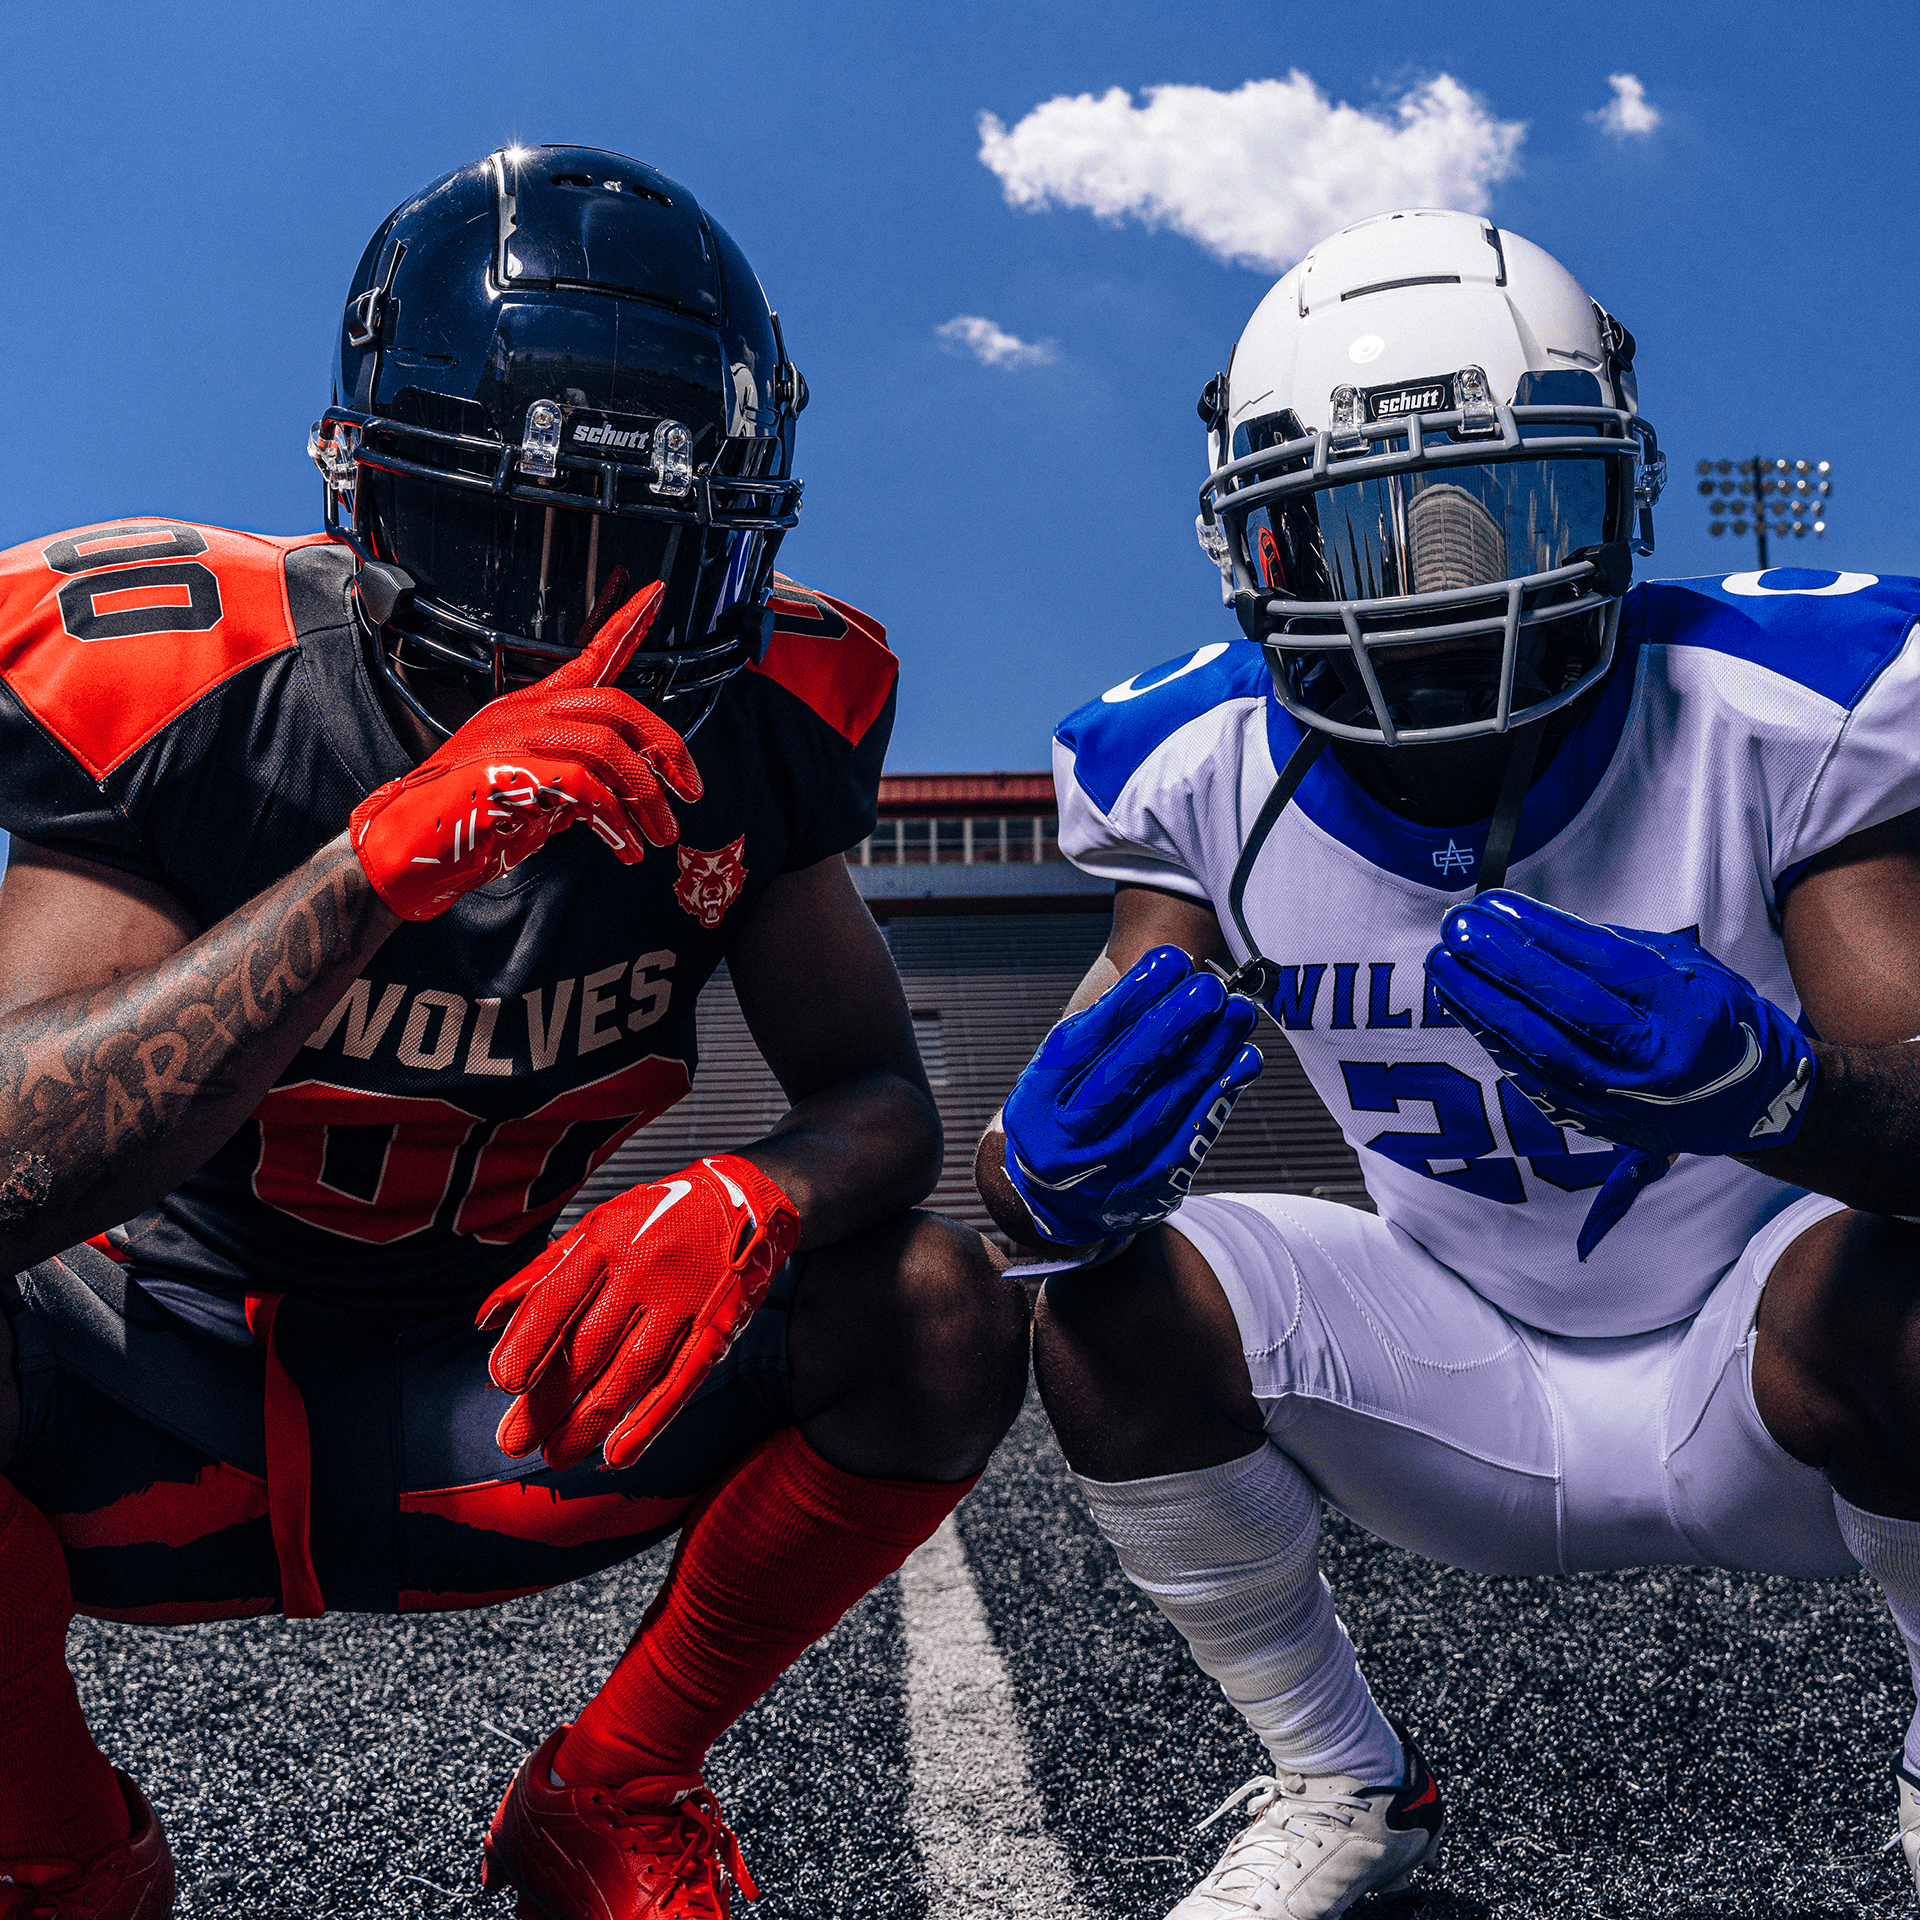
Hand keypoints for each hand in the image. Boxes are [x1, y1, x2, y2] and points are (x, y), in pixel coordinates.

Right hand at [349, 581, 702, 920]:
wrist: (408, 847)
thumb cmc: (468, 821)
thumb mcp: (537, 793)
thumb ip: (577, 779)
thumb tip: (625, 792)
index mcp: (532, 709)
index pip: (588, 655)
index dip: (625, 623)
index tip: (656, 592)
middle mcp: (526, 714)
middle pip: (617, 707)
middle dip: (666, 749)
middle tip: (690, 791)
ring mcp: (515, 741)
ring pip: (609, 748)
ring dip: (646, 798)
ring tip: (659, 836)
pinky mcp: (511, 773)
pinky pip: (586, 788)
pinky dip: (614, 822)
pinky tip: (623, 849)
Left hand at [477, 1155, 799, 1471]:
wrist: (749, 1196)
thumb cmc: (663, 1213)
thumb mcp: (600, 1224)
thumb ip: (543, 1272)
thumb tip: (486, 1320)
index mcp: (608, 1240)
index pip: (558, 1297)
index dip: (528, 1343)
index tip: (504, 1382)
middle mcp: (646, 1268)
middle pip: (588, 1347)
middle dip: (547, 1401)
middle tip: (516, 1441)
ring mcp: (687, 1299)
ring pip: (631, 1372)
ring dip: (589, 1421)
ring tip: (556, 1454)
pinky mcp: (720, 1325)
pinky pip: (682, 1379)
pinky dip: (651, 1420)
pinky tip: (620, 1451)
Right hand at [1001, 945, 1262, 1245]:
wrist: (1060, 1206)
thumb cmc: (1067, 1118)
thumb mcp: (1059, 1078)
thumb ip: (1097, 1035)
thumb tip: (1161, 974)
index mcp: (1035, 1104)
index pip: (1082, 1044)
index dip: (1128, 999)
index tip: (1170, 960)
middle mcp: (1064, 1144)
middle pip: (1122, 1077)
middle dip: (1171, 1025)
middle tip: (1209, 986)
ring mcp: (1106, 1175)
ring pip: (1164, 1106)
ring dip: (1208, 1054)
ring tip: (1238, 1012)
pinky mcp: (1148, 1193)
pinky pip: (1191, 1138)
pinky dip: (1220, 1095)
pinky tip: (1243, 1060)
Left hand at [1426, 890, 1815, 1255]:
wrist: (1749, 1103)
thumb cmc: (1716, 1019)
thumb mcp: (1689, 969)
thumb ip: (1618, 949)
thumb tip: (1534, 927)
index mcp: (1685, 1015)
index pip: (1600, 968)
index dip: (1542, 933)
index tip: (1496, 904)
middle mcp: (1653, 1064)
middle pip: (1562, 1010)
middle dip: (1500, 965)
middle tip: (1457, 928)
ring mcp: (1621, 1100)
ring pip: (1536, 1049)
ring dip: (1480, 1004)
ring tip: (1443, 963)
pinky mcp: (1594, 1122)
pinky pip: (1530, 1076)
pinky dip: (1491, 1037)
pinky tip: (1462, 1005)